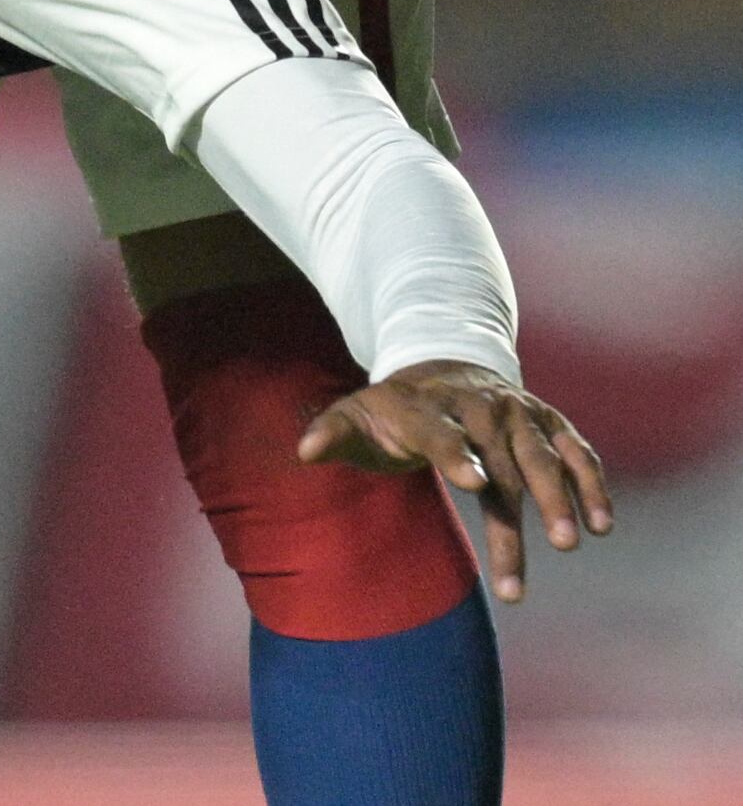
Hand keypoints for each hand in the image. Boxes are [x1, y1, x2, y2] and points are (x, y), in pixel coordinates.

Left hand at [299, 359, 612, 605]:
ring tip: (576, 541)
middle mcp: (477, 406)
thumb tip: (304, 453)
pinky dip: (592, 481)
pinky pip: (576, 450)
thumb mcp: (356, 415)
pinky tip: (604, 522)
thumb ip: (333, 433)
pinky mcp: (546, 421)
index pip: (441, 432)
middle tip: (553, 544)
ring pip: (545, 456)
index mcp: (425, 407)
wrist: (438, 364)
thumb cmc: (392, 408)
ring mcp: (516, 412)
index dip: (459, 455)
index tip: (477, 484)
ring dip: (565, 496)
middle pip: (505, 456)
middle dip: (529, 499)